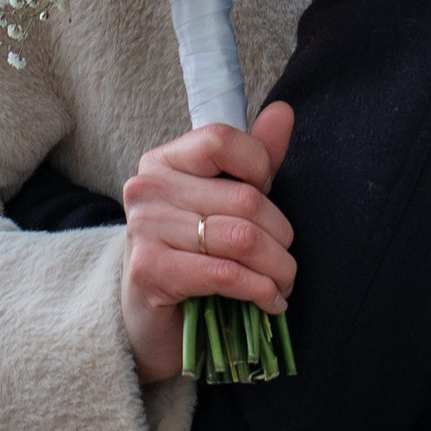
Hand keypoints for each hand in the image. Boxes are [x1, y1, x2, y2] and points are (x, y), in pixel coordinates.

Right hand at [119, 102, 296, 383]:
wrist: (152, 319)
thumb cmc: (193, 255)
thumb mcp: (226, 202)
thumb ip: (255, 158)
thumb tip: (283, 111)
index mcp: (164, 161)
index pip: (222, 140)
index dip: (260, 170)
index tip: (266, 199)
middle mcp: (147, 187)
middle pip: (244, 199)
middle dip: (281, 237)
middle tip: (286, 262)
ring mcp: (144, 229)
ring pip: (241, 239)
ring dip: (277, 268)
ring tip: (282, 283)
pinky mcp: (149, 271)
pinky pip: (225, 273)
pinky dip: (259, 290)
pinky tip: (269, 301)